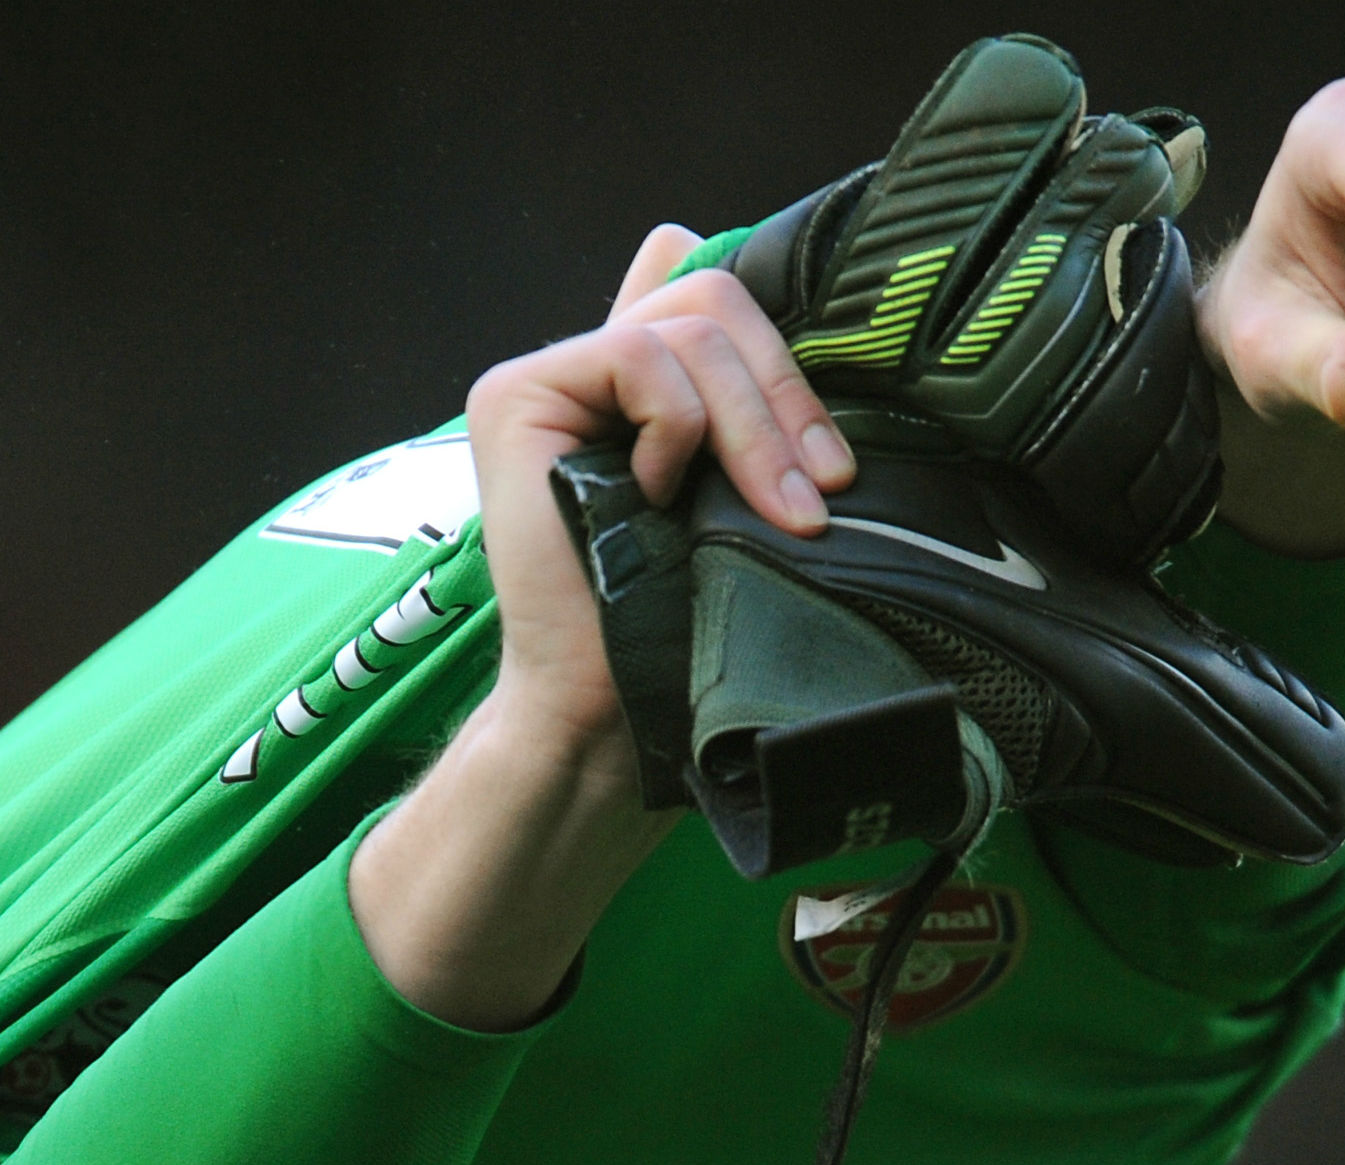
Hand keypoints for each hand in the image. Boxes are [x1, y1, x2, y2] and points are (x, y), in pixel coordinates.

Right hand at [351, 229, 855, 1030]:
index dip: (784, 365)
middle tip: (820, 493)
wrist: (612, 703)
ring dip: (749, 426)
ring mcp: (542, 378)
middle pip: (712, 299)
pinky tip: (656, 496)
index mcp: (634, 380)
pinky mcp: (513, 396)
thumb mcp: (737, 491)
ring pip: (688, 330)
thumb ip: (738, 398)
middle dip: (782, 395)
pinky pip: (637, 354)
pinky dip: (676, 427)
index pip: (722, 300)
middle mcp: (582, 367)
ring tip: (771, 512)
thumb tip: (732, 281)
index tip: (830, 463)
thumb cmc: (680, 617)